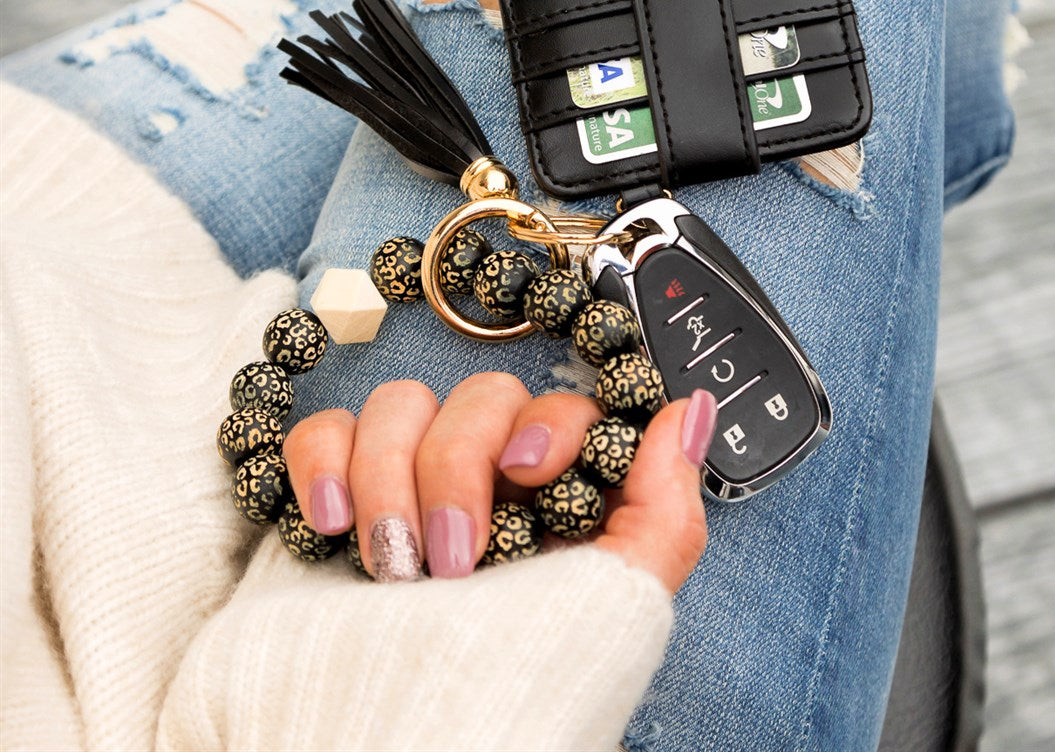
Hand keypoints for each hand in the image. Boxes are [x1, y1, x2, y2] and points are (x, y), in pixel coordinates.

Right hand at [282, 373, 716, 591]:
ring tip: (391, 568)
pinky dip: (324, 460)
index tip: (531, 469)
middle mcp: (483, 492)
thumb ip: (663, 511)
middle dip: (461, 465)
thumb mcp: (612, 612)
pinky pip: (325, 430)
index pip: (563, 409)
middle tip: (453, 560)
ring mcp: (404, 491)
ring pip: (402, 404)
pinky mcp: (333, 500)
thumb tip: (688, 412)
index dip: (551, 420)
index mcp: (554, 510)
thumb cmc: (511, 700)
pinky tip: (330, 526)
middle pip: (482, 398)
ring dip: (391, 476)